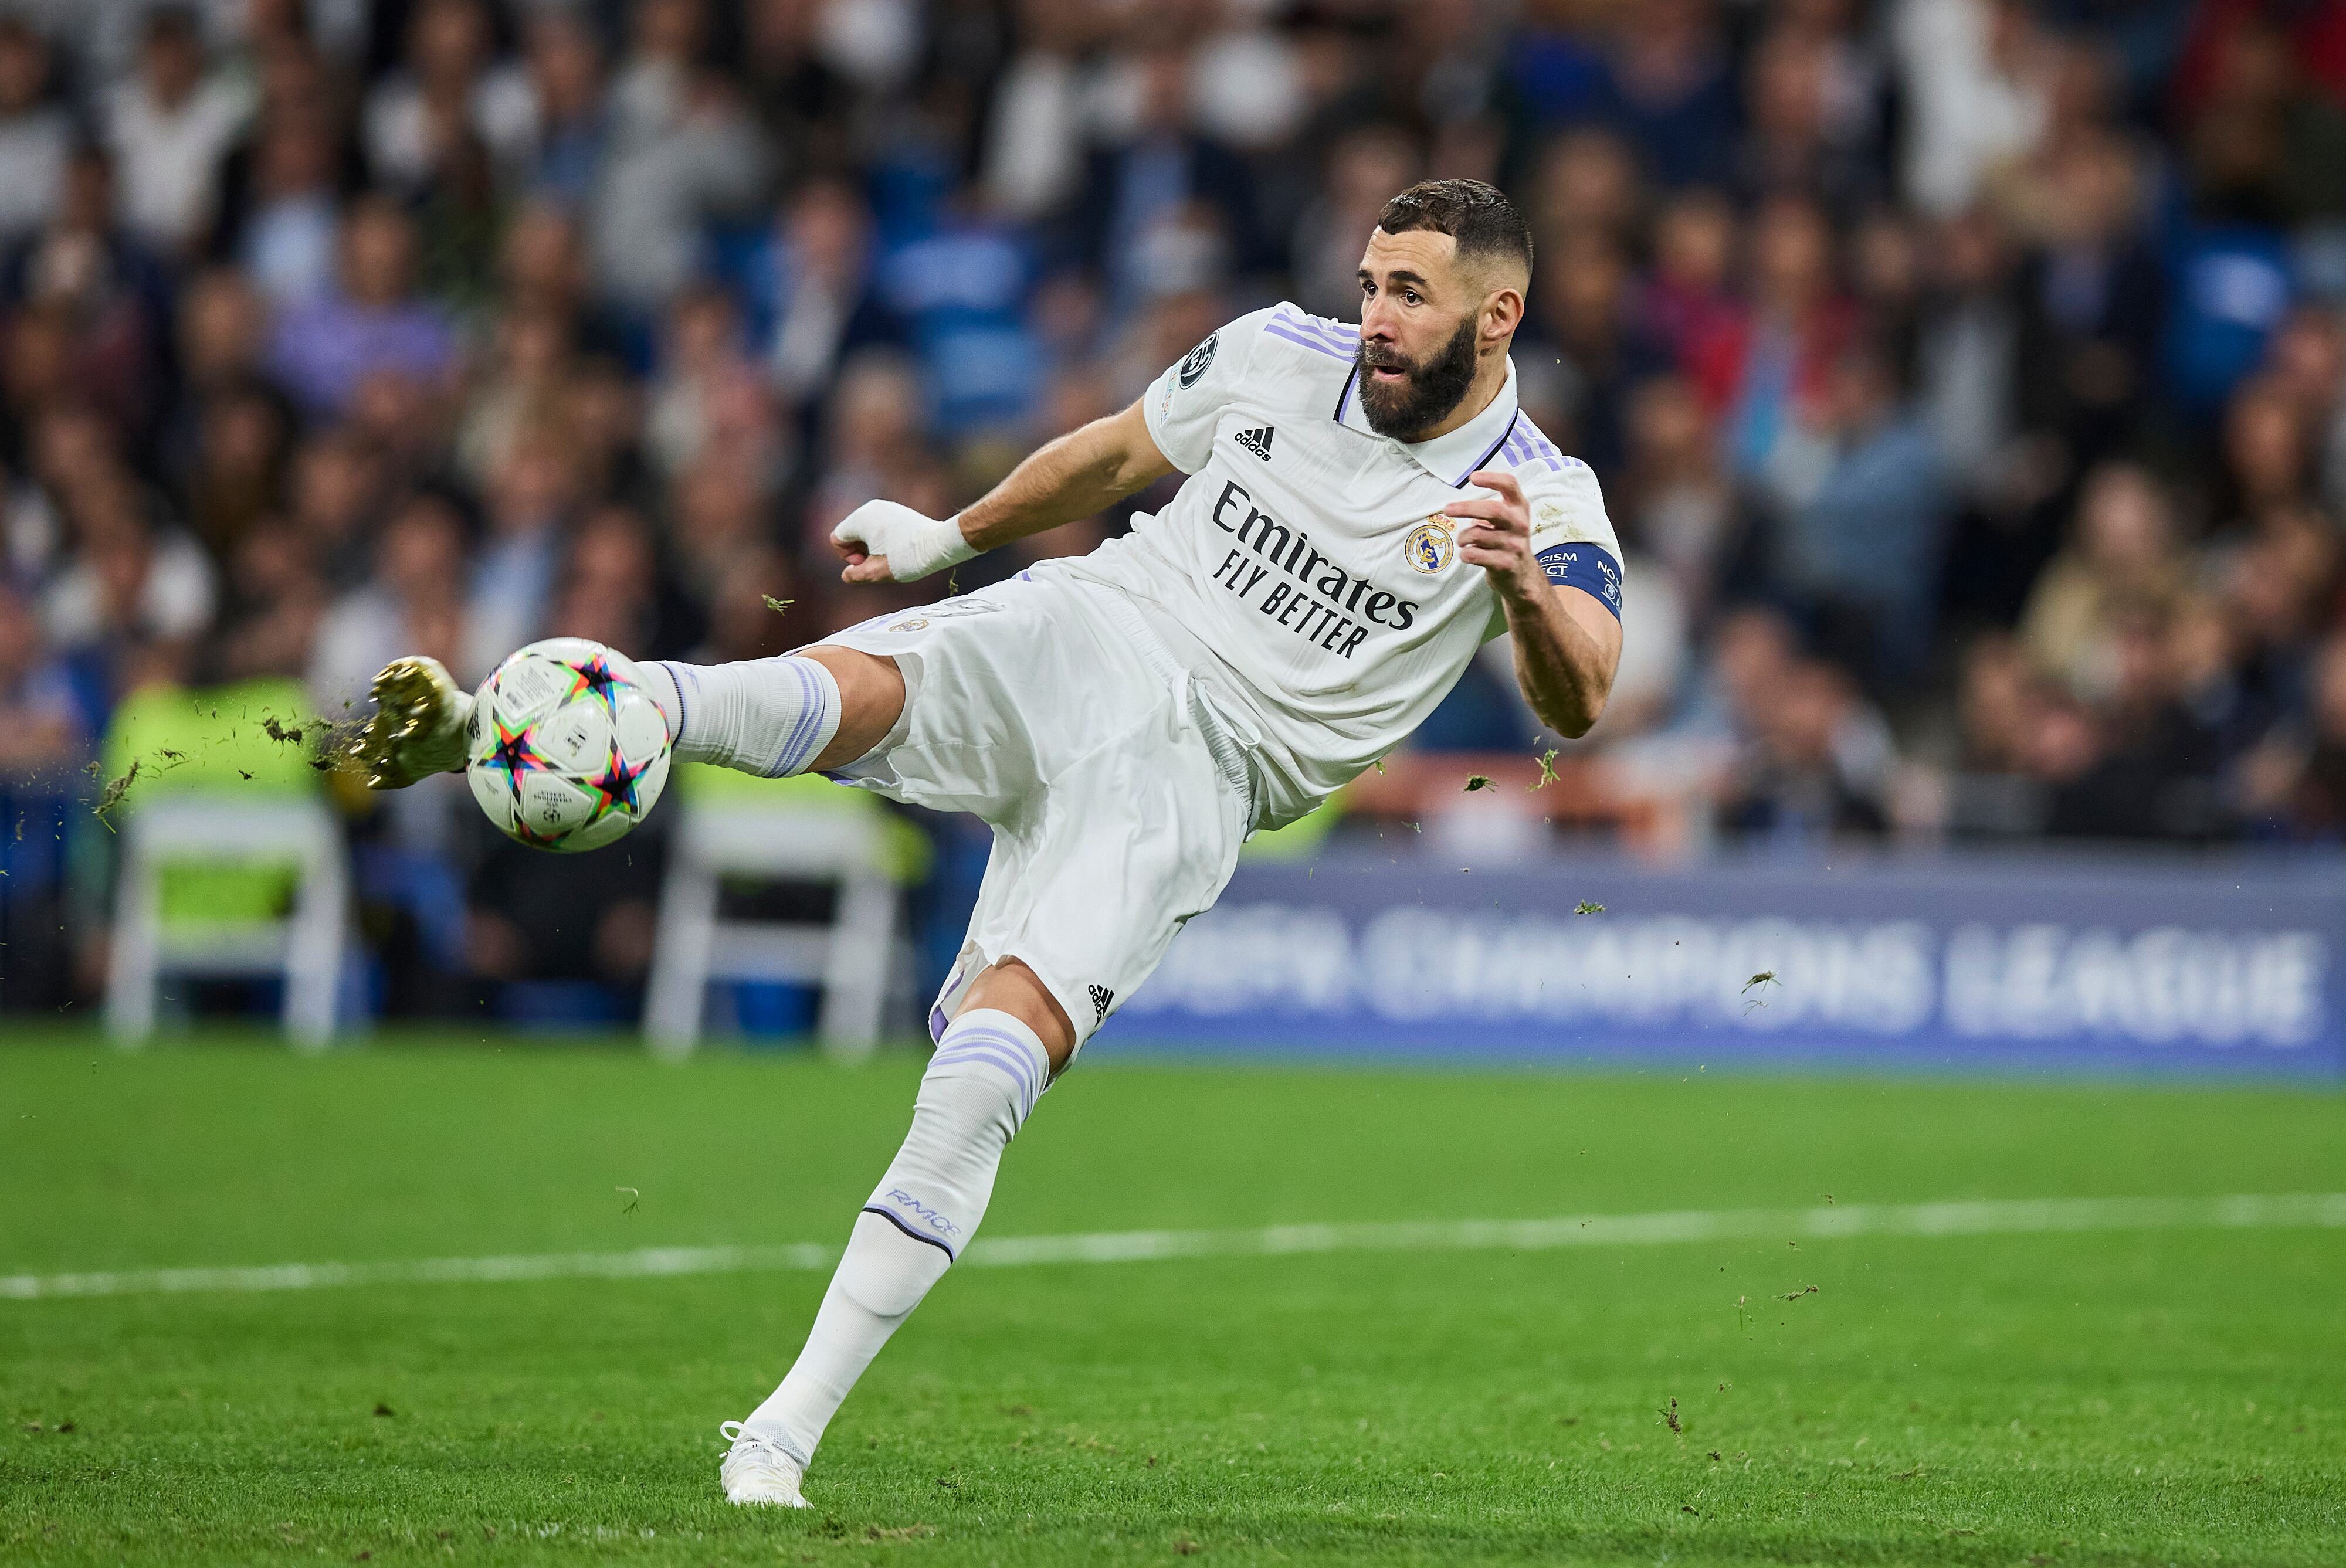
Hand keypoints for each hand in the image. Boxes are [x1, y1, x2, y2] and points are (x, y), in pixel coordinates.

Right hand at [830, 499, 972, 583]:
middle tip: (879, 563)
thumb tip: (847, 574)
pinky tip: (899, 549)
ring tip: (890, 557)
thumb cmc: (908, 558)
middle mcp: (870, 508)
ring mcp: (885, 508)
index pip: (837, 539)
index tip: (866, 563)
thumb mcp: (877, 573)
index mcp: (861, 519)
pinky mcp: (898, 511)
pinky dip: (883, 539)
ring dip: (871, 546)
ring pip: (866, 530)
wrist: (939, 544)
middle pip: (851, 533)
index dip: (847, 557)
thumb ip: (855, 575)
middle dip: (859, 551)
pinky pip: (880, 526)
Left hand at [1444, 469, 1543, 601]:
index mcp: (1519, 508)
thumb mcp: (1507, 521)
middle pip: (1492, 510)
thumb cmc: (1507, 542)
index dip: (1491, 479)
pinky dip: (1465, 554)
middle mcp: (1519, 524)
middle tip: (1448, 509)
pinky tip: (1468, 554)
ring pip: (1477, 535)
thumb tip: (1460, 504)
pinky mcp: (1505, 564)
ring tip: (1463, 541)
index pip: (1510, 485)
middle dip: (1466, 507)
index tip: (1472, 477)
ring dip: (1462, 537)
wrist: (1522, 576)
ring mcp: (1514, 545)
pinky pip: (1474, 555)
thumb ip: (1490, 509)